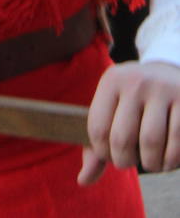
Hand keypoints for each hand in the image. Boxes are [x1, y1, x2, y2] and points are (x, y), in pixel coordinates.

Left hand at [79, 60, 179, 183]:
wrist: (171, 74)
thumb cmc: (135, 102)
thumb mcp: (113, 110)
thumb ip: (97, 145)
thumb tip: (83, 180)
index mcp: (112, 80)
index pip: (97, 128)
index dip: (102, 153)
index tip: (110, 155)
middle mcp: (135, 82)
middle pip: (122, 139)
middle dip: (125, 160)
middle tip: (131, 160)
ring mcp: (162, 90)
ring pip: (150, 143)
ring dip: (150, 164)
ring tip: (150, 161)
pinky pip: (176, 145)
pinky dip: (170, 162)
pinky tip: (166, 158)